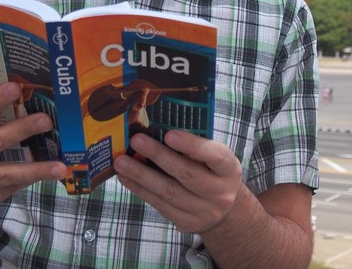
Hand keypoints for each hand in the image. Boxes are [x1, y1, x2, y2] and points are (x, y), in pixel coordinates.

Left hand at [113, 131, 242, 232]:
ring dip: (141, 176)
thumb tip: (159, 128)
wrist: (225, 210)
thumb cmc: (213, 172)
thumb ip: (196, 146)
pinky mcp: (187, 223)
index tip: (169, 134)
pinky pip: (160, 205)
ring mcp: (204, 211)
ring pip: (168, 192)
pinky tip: (126, 178)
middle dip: (158, 156)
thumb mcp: (215, 158)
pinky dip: (140, 190)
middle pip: (186, 175)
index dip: (191, 145)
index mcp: (230, 169)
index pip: (214, 156)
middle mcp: (220, 193)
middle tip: (136, 140)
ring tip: (121, 162)